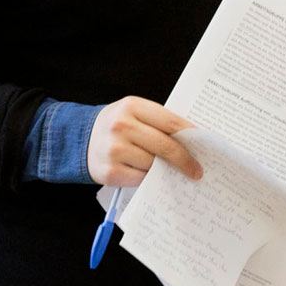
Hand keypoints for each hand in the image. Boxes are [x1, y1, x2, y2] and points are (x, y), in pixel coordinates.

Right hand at [86, 96, 201, 186]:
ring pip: (154, 165)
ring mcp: (114, 150)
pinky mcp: (110, 172)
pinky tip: (150, 176)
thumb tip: (193, 142)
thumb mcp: (133, 113)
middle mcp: (121, 126)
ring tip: (169, 171)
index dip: (192, 136)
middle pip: (165, 146)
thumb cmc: (117, 127)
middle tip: (196, 170)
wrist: (80, 139)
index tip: (205, 147)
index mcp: (131, 106)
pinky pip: (141, 179)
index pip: (171, 122)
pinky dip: (149, 179)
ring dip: (165, 170)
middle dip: (185, 160)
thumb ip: (158, 123)